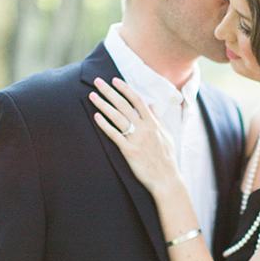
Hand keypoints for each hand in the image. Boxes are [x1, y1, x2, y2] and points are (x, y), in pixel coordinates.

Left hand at [90, 78, 179, 195]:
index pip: (138, 100)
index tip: (114, 80)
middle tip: (97, 82)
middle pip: (124, 105)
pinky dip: (105, 125)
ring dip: (103, 105)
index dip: (125, 88)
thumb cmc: (167, 159)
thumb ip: (158, 119)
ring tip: (92, 96)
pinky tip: (96, 117)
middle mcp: (145, 128)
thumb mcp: (166, 136)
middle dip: (110, 91)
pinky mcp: (129, 151)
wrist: (166, 180)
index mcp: (153, 124)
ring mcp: (136, 139)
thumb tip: (152, 105)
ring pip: (117, 117)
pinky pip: (115, 135)